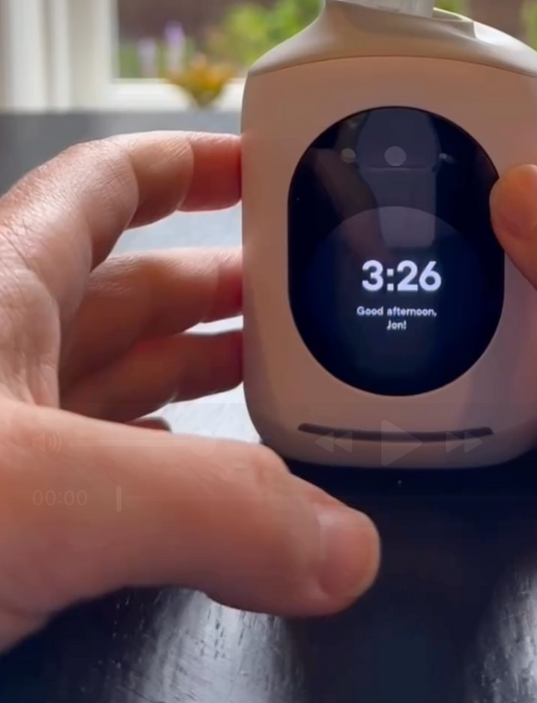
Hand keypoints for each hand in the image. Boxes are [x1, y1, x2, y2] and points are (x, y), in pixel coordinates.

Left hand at [0, 133, 378, 649]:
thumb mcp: (47, 490)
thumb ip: (210, 506)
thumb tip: (337, 539)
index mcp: (2, 282)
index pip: (109, 179)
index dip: (192, 163)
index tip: (266, 166)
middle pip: (125, 285)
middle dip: (222, 287)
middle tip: (306, 299)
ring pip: (105, 379)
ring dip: (190, 380)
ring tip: (275, 389)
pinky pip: (84, 465)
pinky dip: (150, 468)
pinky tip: (186, 496)